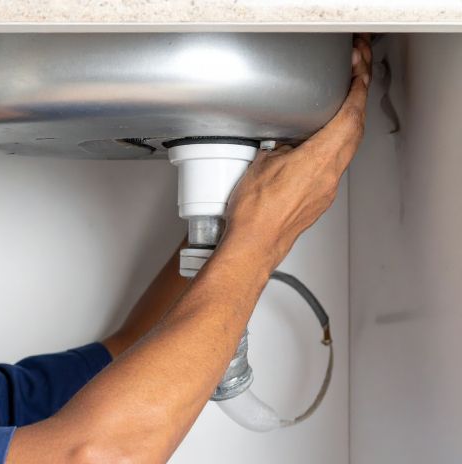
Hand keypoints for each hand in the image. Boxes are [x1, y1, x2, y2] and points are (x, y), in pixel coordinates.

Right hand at [225, 34, 371, 270]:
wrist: (254, 245)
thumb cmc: (254, 214)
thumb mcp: (261, 164)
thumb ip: (279, 146)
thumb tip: (281, 142)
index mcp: (319, 159)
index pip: (350, 115)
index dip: (358, 86)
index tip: (358, 68)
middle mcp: (329, 174)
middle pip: (355, 129)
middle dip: (357, 101)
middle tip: (353, 80)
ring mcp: (327, 189)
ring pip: (348, 148)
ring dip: (348, 124)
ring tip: (339, 107)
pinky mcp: (319, 200)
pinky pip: (334, 167)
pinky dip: (334, 148)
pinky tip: (319, 145)